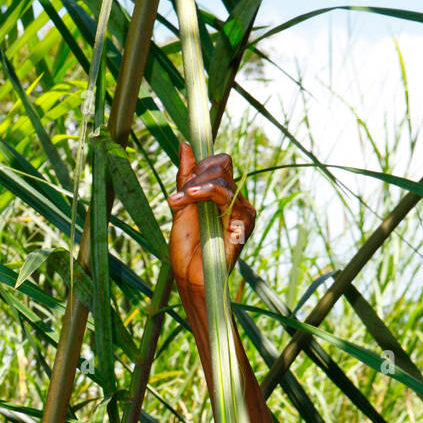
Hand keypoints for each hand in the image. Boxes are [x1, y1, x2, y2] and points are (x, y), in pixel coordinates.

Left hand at [168, 142, 255, 296]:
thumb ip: (185, 177)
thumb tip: (185, 144)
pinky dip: (206, 197)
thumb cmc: (186, 248)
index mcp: (224, 195)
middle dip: (196, 175)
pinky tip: (190, 203)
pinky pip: (228, 201)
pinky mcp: (243, 227)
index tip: (181, 185)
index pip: (220, 162)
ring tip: (179, 201)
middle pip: (223, 165)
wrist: (189, 278)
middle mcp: (237, 201)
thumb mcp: (181, 206)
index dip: (200, 165)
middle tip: (178, 195)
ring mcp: (243, 214)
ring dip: (196, 187)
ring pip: (223, 182)